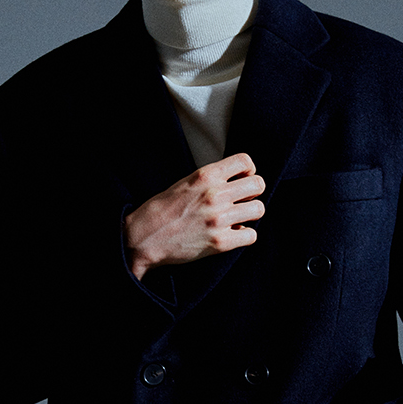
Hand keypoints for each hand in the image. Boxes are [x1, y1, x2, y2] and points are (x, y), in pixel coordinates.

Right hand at [124, 153, 264, 279]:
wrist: (143, 238)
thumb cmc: (162, 210)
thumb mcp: (185, 182)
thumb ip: (211, 179)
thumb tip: (237, 180)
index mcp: (205, 176)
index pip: (245, 161)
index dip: (248, 171)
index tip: (242, 180)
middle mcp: (215, 194)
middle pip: (258, 184)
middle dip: (252, 192)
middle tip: (242, 200)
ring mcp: (219, 219)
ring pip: (259, 209)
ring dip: (250, 214)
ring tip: (237, 218)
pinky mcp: (220, 242)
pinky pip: (251, 235)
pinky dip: (244, 235)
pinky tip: (232, 233)